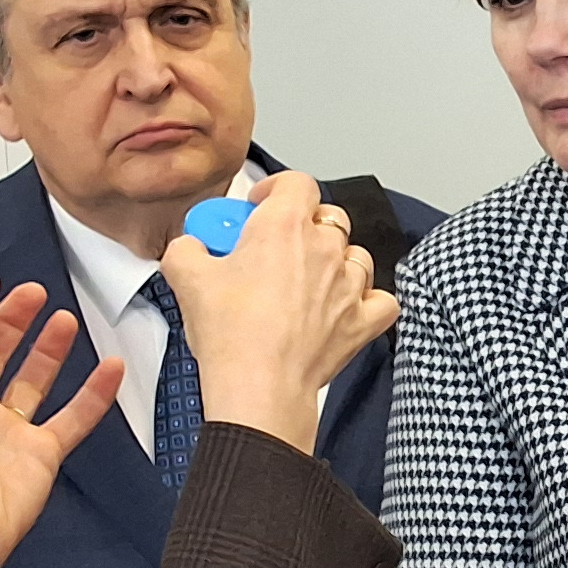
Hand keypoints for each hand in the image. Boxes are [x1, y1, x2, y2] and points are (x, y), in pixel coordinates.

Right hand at [158, 172, 397, 454]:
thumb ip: (186, 247)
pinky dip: (369, 301)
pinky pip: (382, 301)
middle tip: (274, 248)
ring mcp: (350, 285)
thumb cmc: (230, 332)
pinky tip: (348, 307)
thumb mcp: (185, 277)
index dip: (277, 188)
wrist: (259, 384)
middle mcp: (325, 248)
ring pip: (357, 256)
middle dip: (305, 225)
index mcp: (284, 225)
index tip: (259, 205)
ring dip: (336, 261)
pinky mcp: (362, 322)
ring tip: (308, 280)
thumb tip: (191, 246)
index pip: (297, 182)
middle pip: (329, 217)